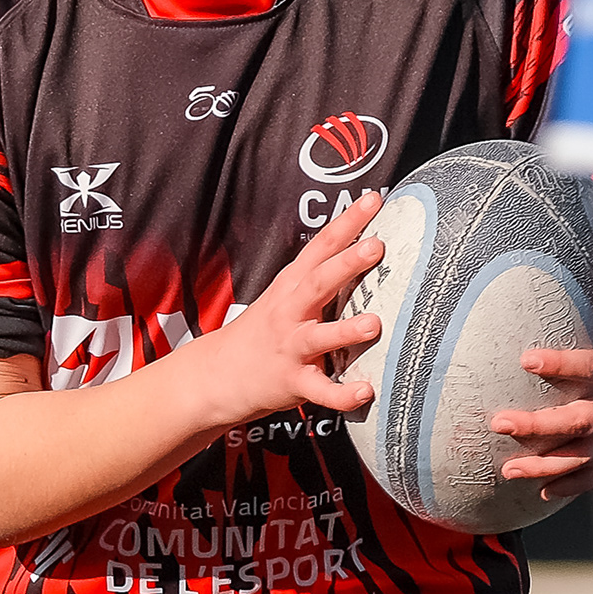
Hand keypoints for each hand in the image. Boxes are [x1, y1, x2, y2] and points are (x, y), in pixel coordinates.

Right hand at [199, 192, 387, 428]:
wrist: (216, 377)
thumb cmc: (263, 333)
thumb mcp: (284, 296)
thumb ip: (319, 276)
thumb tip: (366, 246)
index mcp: (292, 287)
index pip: (321, 247)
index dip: (347, 222)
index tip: (374, 199)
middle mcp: (289, 313)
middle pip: (318, 283)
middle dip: (346, 264)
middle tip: (376, 246)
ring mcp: (289, 348)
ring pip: (319, 337)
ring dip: (345, 330)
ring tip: (373, 324)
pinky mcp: (291, 382)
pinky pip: (319, 390)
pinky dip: (342, 393)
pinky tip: (366, 391)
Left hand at [491, 345, 592, 501]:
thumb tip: (557, 340)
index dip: (562, 364)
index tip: (527, 360)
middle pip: (581, 419)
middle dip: (539, 425)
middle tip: (500, 423)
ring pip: (584, 455)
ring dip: (545, 464)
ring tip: (510, 469)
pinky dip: (573, 485)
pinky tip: (545, 490)